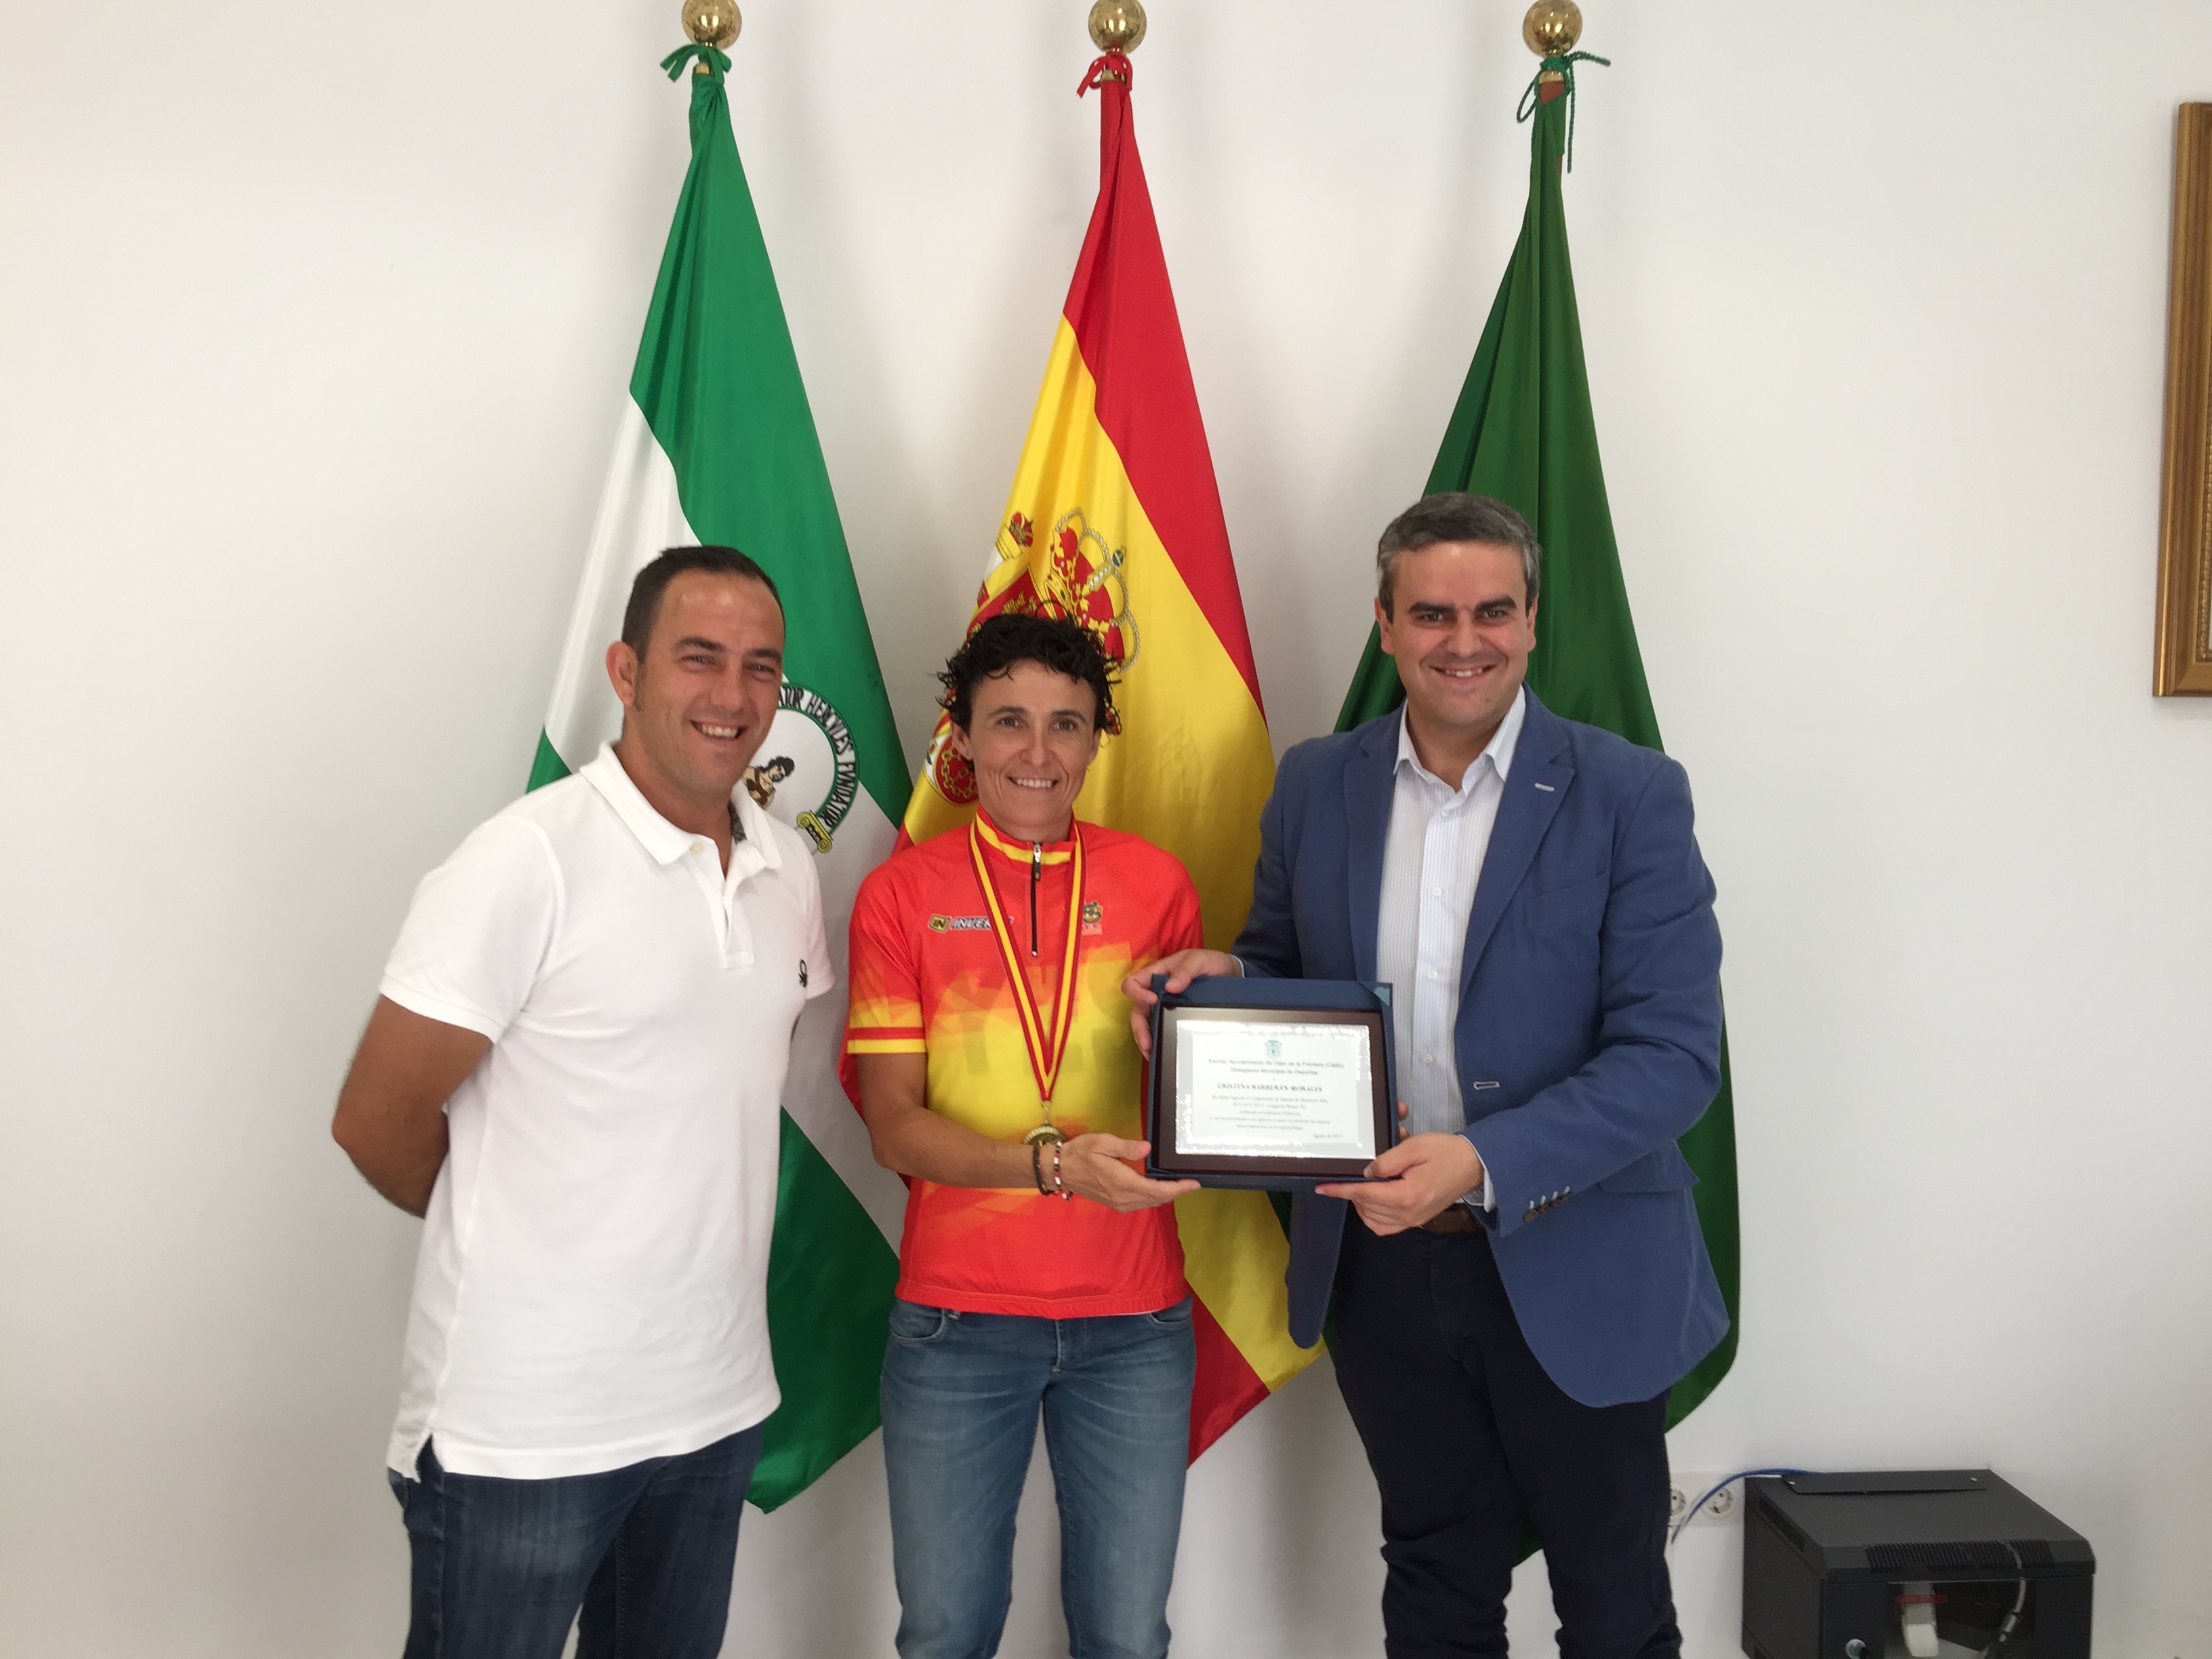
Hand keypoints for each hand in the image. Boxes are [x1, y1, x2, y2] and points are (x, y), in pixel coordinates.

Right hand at [1055, 1134, 1199, 1210]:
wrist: (1059, 1169)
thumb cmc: (1081, 1152)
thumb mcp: (1103, 1143)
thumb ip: (1127, 1147)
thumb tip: (1148, 1149)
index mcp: (1122, 1182)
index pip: (1157, 1190)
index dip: (1178, 1188)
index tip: (1194, 1183)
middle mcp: (1123, 1197)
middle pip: (1157, 1199)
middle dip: (1176, 1192)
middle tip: (1192, 1181)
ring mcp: (1118, 1203)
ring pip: (1150, 1203)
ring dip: (1165, 1195)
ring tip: (1179, 1184)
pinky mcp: (1115, 1204)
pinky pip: (1140, 1203)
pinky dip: (1154, 1197)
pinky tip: (1158, 1188)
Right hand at [1121, 949, 1242, 1056]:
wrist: (1230, 975)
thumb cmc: (1210, 963)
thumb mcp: (1199, 961)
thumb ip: (1185, 970)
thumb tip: (1170, 987)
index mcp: (1157, 975)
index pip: (1134, 983)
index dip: (1137, 993)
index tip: (1152, 1000)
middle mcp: (1157, 992)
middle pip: (1137, 1010)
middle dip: (1139, 1028)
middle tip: (1148, 1042)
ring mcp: (1165, 1007)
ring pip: (1147, 1024)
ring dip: (1146, 1039)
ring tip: (1152, 1054)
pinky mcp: (1175, 1017)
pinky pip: (1161, 1029)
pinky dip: (1159, 1042)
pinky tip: (1162, 1052)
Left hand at [1316, 1131, 1483, 1236]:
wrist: (1473, 1164)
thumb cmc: (1445, 1152)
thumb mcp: (1414, 1147)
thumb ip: (1386, 1161)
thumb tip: (1366, 1173)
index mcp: (1407, 1195)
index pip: (1365, 1195)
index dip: (1341, 1190)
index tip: (1322, 1187)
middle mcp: (1409, 1213)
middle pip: (1367, 1209)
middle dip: (1352, 1195)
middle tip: (1349, 1177)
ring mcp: (1414, 1220)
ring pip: (1374, 1222)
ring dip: (1362, 1206)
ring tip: (1362, 1187)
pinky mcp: (1417, 1219)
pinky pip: (1387, 1227)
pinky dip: (1374, 1216)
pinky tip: (1374, 1200)